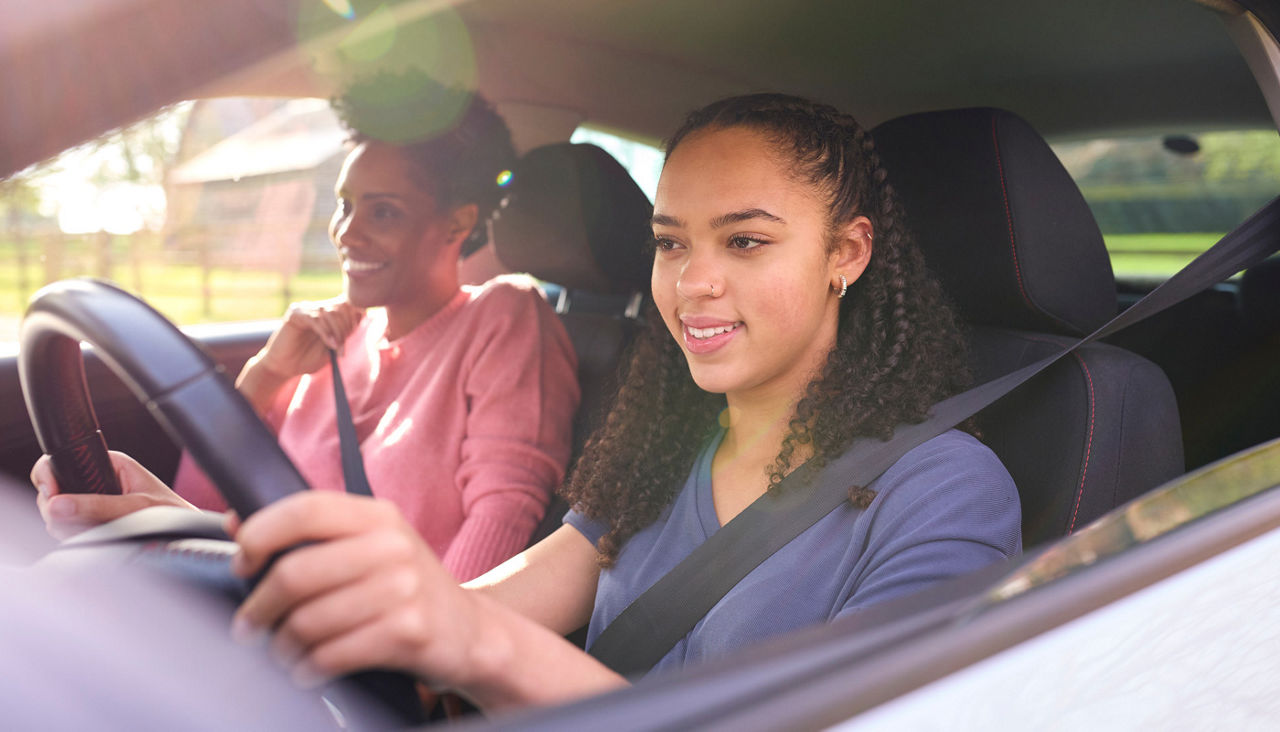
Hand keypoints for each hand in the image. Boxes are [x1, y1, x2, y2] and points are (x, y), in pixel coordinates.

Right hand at [31, 451, 196, 539]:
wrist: (186, 535)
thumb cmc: (172, 512)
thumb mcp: (136, 507)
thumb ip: (98, 506)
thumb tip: (58, 506)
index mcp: (108, 463)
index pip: (61, 460)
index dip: (48, 477)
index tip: (51, 496)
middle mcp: (97, 479)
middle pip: (53, 490)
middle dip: (56, 509)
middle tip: (71, 523)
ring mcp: (92, 500)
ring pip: (57, 511)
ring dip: (65, 524)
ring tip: (92, 530)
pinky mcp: (91, 519)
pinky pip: (66, 526)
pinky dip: (72, 534)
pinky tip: (91, 536)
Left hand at [230, 493, 483, 689]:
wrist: (470, 632)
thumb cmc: (407, 588)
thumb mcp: (372, 546)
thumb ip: (312, 532)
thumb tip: (236, 519)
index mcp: (378, 515)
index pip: (305, 510)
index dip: (261, 534)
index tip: (242, 562)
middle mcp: (393, 546)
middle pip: (296, 572)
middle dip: (260, 606)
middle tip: (249, 624)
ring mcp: (404, 589)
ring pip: (308, 620)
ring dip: (282, 645)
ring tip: (282, 651)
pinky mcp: (408, 632)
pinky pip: (333, 654)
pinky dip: (309, 668)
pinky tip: (308, 668)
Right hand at [254, 298, 364, 381]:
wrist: (284, 368)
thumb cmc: (308, 359)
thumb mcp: (333, 346)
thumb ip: (346, 331)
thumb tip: (364, 314)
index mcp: (328, 313)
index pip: (349, 303)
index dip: (356, 317)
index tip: (352, 336)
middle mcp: (318, 307)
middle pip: (341, 307)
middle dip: (347, 328)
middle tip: (342, 348)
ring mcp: (306, 309)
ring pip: (330, 313)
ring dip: (337, 333)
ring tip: (337, 349)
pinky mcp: (295, 314)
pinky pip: (316, 319)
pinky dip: (326, 332)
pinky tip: (330, 345)